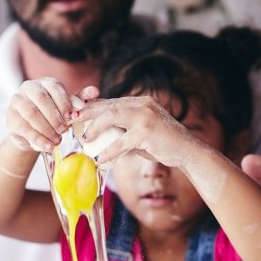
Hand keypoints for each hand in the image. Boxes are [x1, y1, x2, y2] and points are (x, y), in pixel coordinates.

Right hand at [7, 78, 98, 151]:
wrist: (32, 131)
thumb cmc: (52, 116)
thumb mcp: (67, 108)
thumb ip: (80, 100)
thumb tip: (95, 91)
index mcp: (45, 82)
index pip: (54, 87)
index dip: (64, 101)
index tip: (72, 116)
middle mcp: (29, 87)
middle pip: (41, 99)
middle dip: (55, 116)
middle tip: (65, 130)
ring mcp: (17, 101)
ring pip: (31, 113)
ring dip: (46, 128)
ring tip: (57, 141)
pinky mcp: (10, 117)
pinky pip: (23, 127)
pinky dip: (37, 138)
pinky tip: (47, 146)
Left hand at [76, 96, 196, 167]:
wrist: (187, 151)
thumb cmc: (163, 144)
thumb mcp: (141, 133)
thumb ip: (124, 130)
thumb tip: (102, 135)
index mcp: (141, 102)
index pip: (112, 101)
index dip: (93, 106)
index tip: (78, 113)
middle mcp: (142, 105)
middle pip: (109, 105)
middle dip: (88, 112)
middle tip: (73, 120)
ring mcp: (145, 117)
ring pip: (112, 117)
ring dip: (96, 127)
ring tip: (86, 138)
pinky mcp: (147, 132)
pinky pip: (122, 141)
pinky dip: (109, 150)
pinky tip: (100, 158)